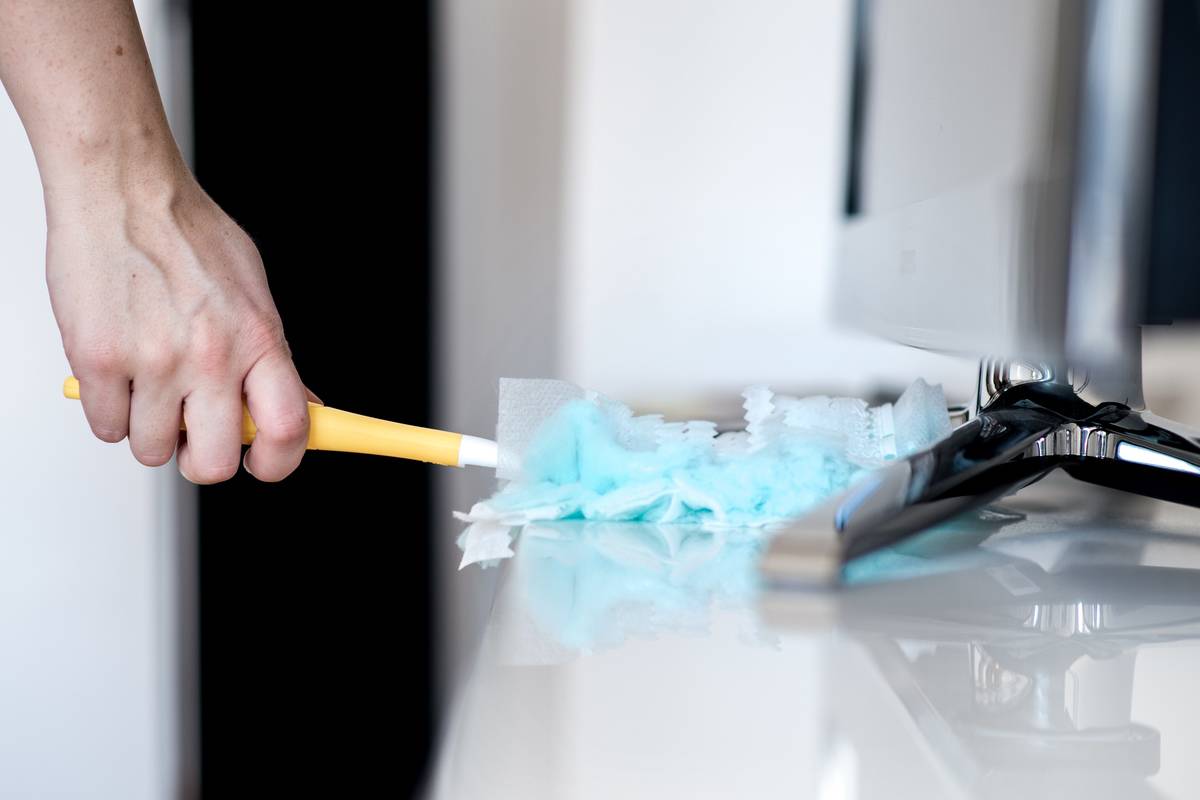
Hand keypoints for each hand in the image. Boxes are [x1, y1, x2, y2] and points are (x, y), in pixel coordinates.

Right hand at [47, 162, 310, 482]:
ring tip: (151, 380)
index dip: (279, 462)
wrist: (122, 188)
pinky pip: (107, 427)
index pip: (289, 429)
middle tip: (195, 429)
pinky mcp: (99, 360)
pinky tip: (119, 369)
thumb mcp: (253, 290)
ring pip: (152, 450)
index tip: (264, 463)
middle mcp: (211, 355)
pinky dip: (110, 409)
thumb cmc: (186, 234)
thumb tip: (307, 405)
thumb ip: (274, 353)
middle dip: (202, 457)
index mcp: (259, 338)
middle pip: (214, 463)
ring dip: (150, 428)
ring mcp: (154, 361)